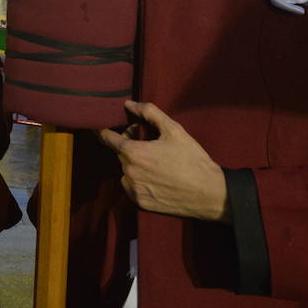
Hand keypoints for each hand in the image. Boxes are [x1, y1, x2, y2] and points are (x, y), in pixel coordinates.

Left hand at [96, 100, 228, 221]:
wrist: (210, 194)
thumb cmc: (192, 159)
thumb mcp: (173, 130)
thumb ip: (149, 112)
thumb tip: (129, 104)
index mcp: (133, 153)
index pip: (107, 138)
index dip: (102, 130)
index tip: (97, 127)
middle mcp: (128, 172)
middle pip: (120, 154)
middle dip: (129, 146)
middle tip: (148, 143)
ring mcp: (133, 190)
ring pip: (126, 171)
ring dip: (134, 165)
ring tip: (156, 163)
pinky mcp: (140, 204)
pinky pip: (132, 188)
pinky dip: (139, 181)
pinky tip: (157, 178)